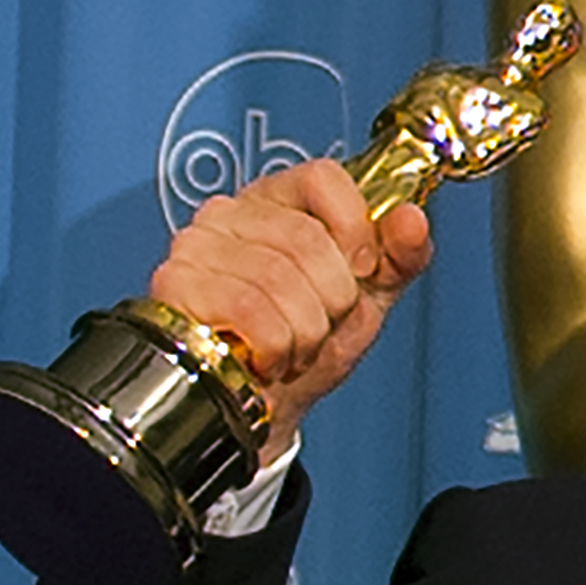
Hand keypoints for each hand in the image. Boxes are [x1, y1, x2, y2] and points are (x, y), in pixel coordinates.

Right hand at [147, 159, 431, 457]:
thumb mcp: (370, 297)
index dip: (355, 228)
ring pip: (277, 276)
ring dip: (305, 330)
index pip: (324, 177)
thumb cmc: (312, 343)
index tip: (361, 271)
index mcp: (280, 199)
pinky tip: (267, 356)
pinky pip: (245, 307)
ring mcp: (196, 246)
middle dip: (334, 299)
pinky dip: (274, 344)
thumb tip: (411, 219)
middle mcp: (231, 212)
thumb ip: (400, 256)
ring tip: (296, 345)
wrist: (272, 406)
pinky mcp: (174, 286)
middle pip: (306, 238)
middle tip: (323, 324)